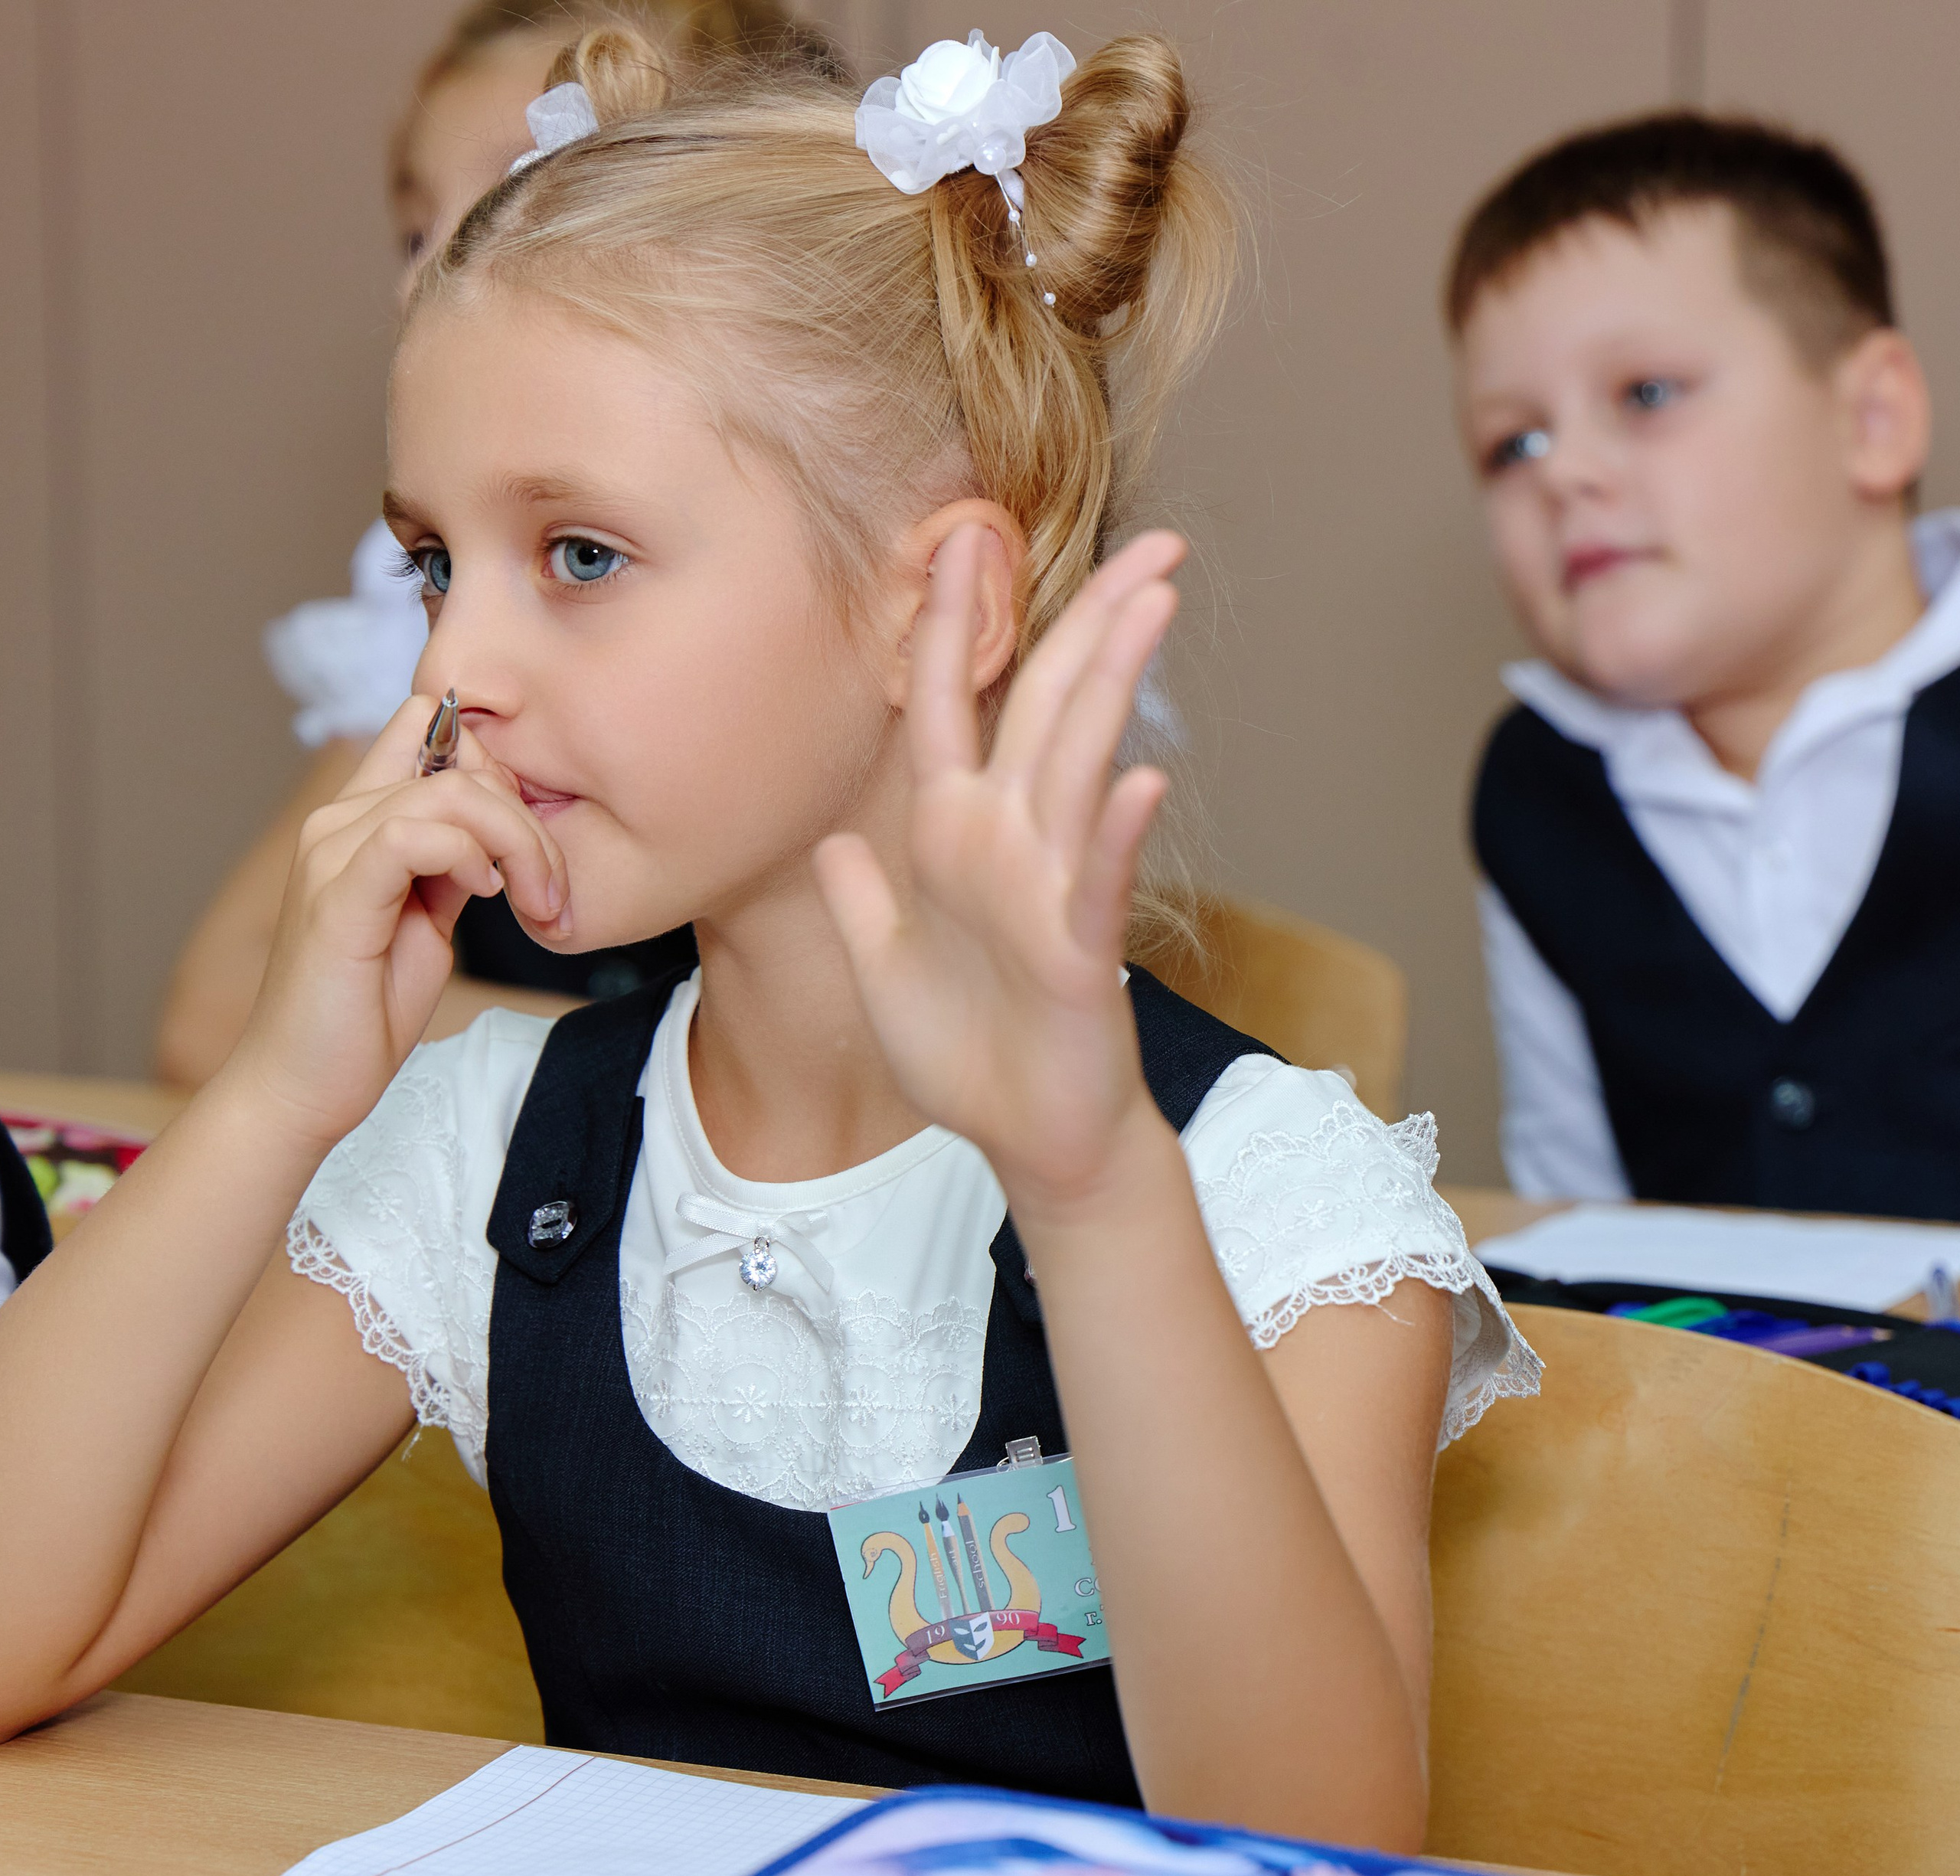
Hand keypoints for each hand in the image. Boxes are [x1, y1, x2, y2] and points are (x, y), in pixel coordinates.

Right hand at [226, 696, 569, 1148]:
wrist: (305, 1085)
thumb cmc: (366, 1009)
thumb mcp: (430, 918)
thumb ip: (456, 863)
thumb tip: (504, 831)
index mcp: (360, 820)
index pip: (426, 724)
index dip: (497, 760)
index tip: (532, 836)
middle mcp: (338, 821)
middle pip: (458, 757)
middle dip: (528, 817)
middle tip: (553, 889)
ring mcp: (331, 854)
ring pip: (448, 789)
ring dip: (516, 842)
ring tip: (534, 901)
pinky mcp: (337, 897)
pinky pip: (412, 833)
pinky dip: (468, 854)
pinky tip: (487, 894)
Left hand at [815, 527, 1183, 1210]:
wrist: (1029, 1140)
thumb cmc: (966, 1057)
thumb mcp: (885, 969)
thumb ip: (862, 900)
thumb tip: (834, 839)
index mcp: (953, 838)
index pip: (949, 709)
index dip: (951, 624)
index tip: (960, 536)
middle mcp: (1006, 846)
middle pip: (1045, 709)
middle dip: (1093, 621)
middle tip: (1153, 543)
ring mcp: (1049, 892)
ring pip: (1080, 767)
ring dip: (1115, 686)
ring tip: (1152, 603)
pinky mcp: (1079, 951)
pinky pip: (1098, 882)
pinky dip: (1116, 835)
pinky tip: (1141, 781)